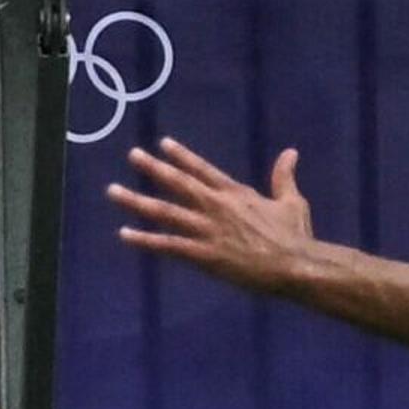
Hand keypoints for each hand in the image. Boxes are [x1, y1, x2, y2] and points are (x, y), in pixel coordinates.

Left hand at [113, 137, 316, 291]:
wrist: (295, 265)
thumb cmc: (296, 236)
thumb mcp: (292, 201)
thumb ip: (284, 176)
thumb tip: (291, 152)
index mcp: (236, 193)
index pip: (203, 170)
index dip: (182, 156)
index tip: (163, 144)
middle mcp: (217, 206)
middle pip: (179, 183)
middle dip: (153, 168)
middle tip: (133, 155)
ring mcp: (208, 229)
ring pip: (165, 211)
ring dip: (137, 201)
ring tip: (113, 191)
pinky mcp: (204, 254)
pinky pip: (168, 245)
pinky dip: (145, 240)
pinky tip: (124, 234)